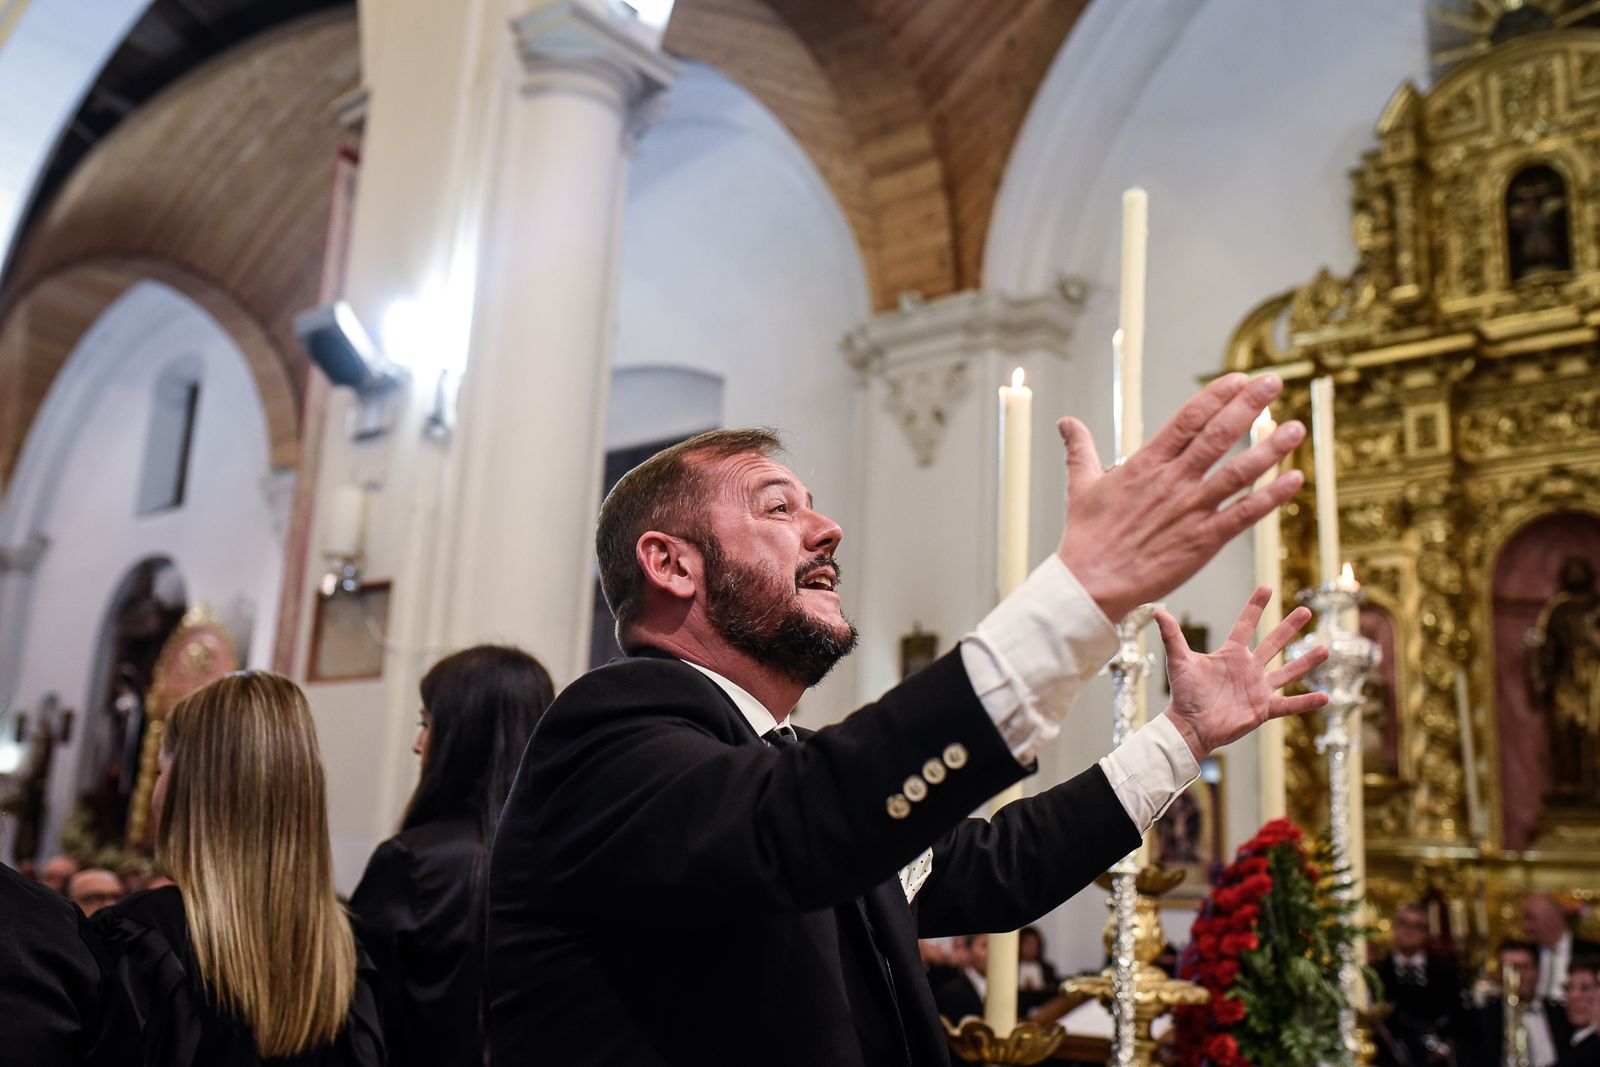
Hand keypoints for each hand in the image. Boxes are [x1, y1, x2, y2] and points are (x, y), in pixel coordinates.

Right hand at [1056, 373, 1304, 621]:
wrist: (1090, 583)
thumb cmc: (1085, 537)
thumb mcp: (1080, 486)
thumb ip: (1080, 449)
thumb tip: (1065, 422)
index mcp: (1145, 463)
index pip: (1188, 418)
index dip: (1217, 395)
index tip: (1240, 379)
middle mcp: (1173, 481)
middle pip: (1219, 434)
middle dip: (1250, 405)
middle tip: (1274, 383)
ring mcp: (1190, 509)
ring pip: (1238, 471)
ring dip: (1270, 448)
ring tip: (1295, 428)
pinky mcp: (1203, 540)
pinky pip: (1244, 514)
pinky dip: (1271, 497)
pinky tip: (1293, 480)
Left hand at [1158, 586, 1328, 760]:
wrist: (1189, 726)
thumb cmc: (1184, 694)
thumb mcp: (1180, 661)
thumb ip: (1172, 636)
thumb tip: (1157, 611)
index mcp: (1231, 655)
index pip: (1246, 625)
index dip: (1255, 607)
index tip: (1267, 588)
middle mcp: (1248, 669)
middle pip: (1273, 643)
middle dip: (1289, 627)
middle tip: (1306, 610)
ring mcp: (1258, 689)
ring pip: (1287, 671)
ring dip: (1306, 661)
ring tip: (1325, 649)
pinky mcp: (1263, 709)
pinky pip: (1289, 704)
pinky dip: (1306, 702)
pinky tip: (1326, 697)